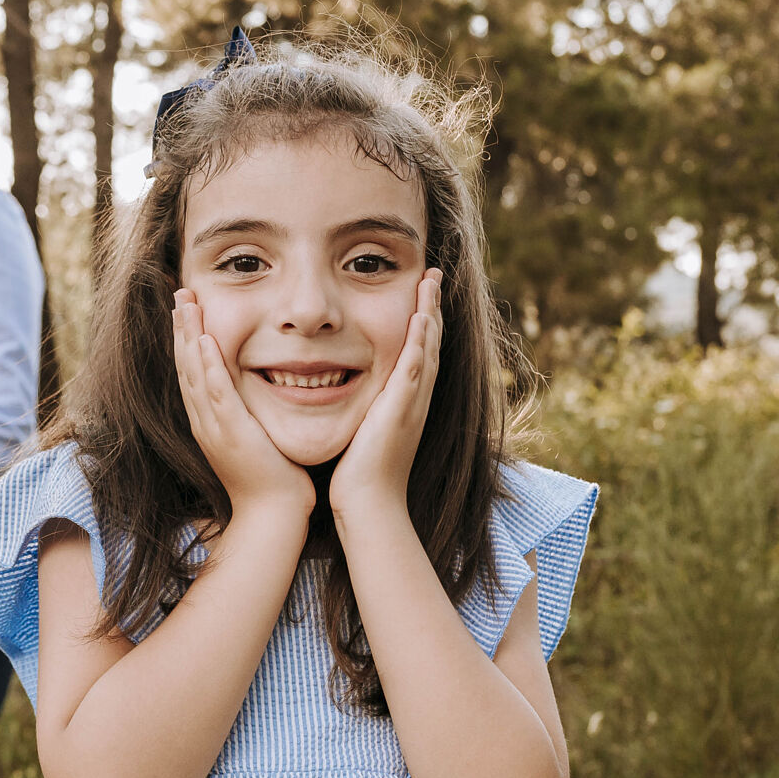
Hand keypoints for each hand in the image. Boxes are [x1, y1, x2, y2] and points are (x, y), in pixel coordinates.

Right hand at [173, 288, 313, 518]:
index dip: (187, 338)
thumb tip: (261, 392)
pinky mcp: (231, 432)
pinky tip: (204, 342)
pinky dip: (207, 366)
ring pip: (194, 373)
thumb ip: (251, 414)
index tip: (187, 309)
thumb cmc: (273, 480)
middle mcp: (205, 420)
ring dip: (188, 336)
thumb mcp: (256, 438)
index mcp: (209, 420)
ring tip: (186, 305)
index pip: (193, 371)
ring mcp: (215, 426)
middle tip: (179, 294)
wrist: (273, 515)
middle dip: (182, 327)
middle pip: (185, 365)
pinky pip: (215, 393)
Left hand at [330, 269, 442, 517]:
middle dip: (432, 307)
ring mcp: (412, 403)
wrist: (369, 503)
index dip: (421, 320)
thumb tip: (344, 389)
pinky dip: (420, 343)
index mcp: (406, 400)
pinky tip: (419, 318)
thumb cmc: (360, 473)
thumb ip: (363, 408)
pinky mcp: (401, 411)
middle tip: (434, 274)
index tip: (420, 292)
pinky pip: (415, 370)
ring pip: (428, 349)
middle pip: (430, 342)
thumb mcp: (364, 429)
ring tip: (431, 282)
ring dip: (430, 313)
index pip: (419, 351)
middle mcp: (415, 398)